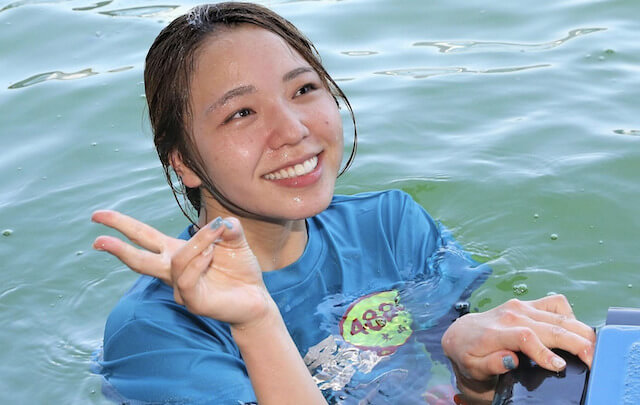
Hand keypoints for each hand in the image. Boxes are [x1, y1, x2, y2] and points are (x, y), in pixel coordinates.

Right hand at [91, 210, 270, 327]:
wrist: (255, 299)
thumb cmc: (240, 270)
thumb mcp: (234, 240)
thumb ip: (226, 226)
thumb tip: (221, 222)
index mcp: (177, 253)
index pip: (143, 237)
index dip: (121, 225)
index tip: (98, 216)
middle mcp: (173, 270)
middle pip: (139, 257)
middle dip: (117, 246)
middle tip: (97, 238)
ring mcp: (181, 288)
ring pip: (175, 261)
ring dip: (198, 242)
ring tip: (217, 234)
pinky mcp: (192, 301)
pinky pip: (187, 278)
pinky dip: (199, 261)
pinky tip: (212, 255)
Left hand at [441, 295, 594, 388]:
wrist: (461, 333)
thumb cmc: (469, 355)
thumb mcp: (472, 368)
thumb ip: (489, 364)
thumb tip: (510, 360)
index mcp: (495, 333)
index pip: (525, 337)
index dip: (545, 352)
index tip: (560, 367)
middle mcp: (510, 315)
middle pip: (550, 326)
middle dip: (575, 343)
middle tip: (593, 360)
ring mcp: (521, 307)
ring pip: (559, 314)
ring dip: (580, 330)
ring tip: (592, 349)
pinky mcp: (528, 304)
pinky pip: (556, 303)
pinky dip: (571, 316)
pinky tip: (575, 332)